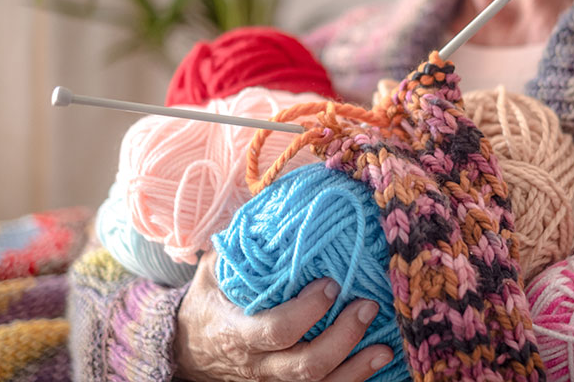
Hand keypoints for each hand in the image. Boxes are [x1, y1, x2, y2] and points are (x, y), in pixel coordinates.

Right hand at [174, 249, 393, 380]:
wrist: (189, 350)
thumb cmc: (210, 300)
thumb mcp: (215, 271)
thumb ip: (241, 247)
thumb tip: (277, 209)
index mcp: (237, 332)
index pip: (276, 329)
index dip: (308, 311)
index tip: (332, 285)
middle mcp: (258, 364)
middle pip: (306, 365)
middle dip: (342, 337)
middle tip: (367, 306)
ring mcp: (274, 381)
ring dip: (355, 369)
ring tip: (383, 347)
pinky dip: (352, 380)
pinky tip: (374, 364)